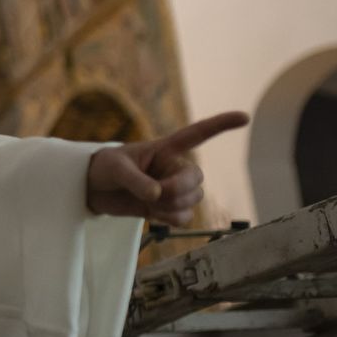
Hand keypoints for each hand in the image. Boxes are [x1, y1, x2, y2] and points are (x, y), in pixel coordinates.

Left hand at [85, 111, 249, 224]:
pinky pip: (184, 217)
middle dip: (178, 190)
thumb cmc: (103, 167)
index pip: (198, 134)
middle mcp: (174, 168)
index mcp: (165, 148)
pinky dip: (171, 219)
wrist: (92, 189)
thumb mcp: (115, 168)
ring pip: (192, 200)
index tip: (244, 117)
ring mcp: (172, 189)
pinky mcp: (167, 208)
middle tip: (153, 193)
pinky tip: (153, 214)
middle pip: (196, 179)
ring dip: (171, 206)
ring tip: (147, 202)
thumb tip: (156, 196)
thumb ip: (136, 180)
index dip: (221, 125)